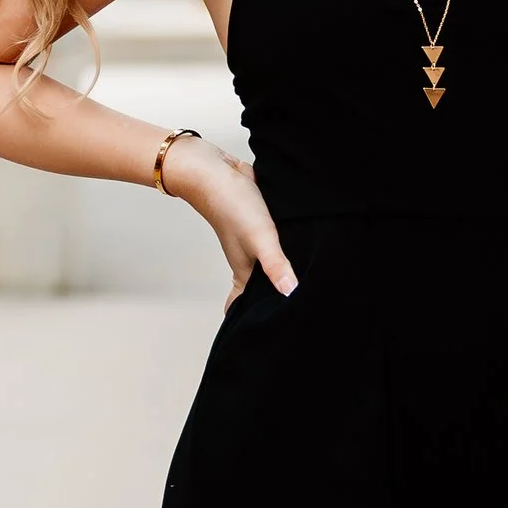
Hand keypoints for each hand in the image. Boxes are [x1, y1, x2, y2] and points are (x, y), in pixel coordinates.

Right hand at [162, 136, 296, 308]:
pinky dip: (279, 251)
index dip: (249, 320)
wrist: (212, 170)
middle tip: (288, 316)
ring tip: (294, 288)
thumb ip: (275, 265)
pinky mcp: (258, 222)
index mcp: (244, 271)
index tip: (258, 336)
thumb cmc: (231, 206)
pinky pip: (270, 243)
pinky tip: (295, 249)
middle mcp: (247, 258)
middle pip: (257, 287)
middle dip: (267, 301)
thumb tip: (291, 293)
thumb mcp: (259, 238)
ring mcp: (251, 241)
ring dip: (274, 275)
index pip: (243, 304)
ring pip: (264, 265)